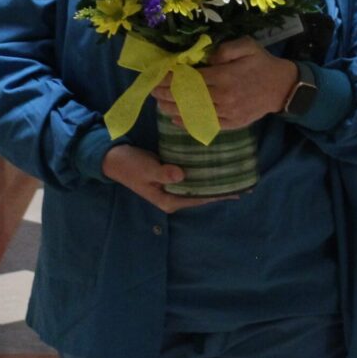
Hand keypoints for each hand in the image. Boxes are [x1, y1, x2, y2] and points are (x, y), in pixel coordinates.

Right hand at [102, 144, 233, 212]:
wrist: (113, 157)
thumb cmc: (130, 165)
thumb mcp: (146, 169)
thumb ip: (164, 173)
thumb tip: (182, 174)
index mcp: (168, 200)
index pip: (198, 198)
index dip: (216, 195)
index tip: (235, 191)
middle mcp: (172, 196)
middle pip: (201, 194)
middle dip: (220, 190)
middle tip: (242, 184)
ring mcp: (171, 186)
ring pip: (197, 185)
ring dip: (213, 181)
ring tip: (234, 175)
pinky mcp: (170, 175)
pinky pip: (191, 175)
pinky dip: (203, 172)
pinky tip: (215, 165)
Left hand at [152, 37, 297, 129]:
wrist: (282, 87)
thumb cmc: (262, 64)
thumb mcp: (247, 46)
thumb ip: (225, 49)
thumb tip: (205, 57)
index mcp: (226, 76)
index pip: (192, 79)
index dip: (173, 78)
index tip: (159, 76)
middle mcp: (224, 97)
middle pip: (189, 97)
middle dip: (168, 94)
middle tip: (153, 90)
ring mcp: (228, 113)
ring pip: (194, 113)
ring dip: (173, 109)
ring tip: (159, 103)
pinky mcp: (232, 124)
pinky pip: (206, 125)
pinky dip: (188, 123)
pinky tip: (175, 118)